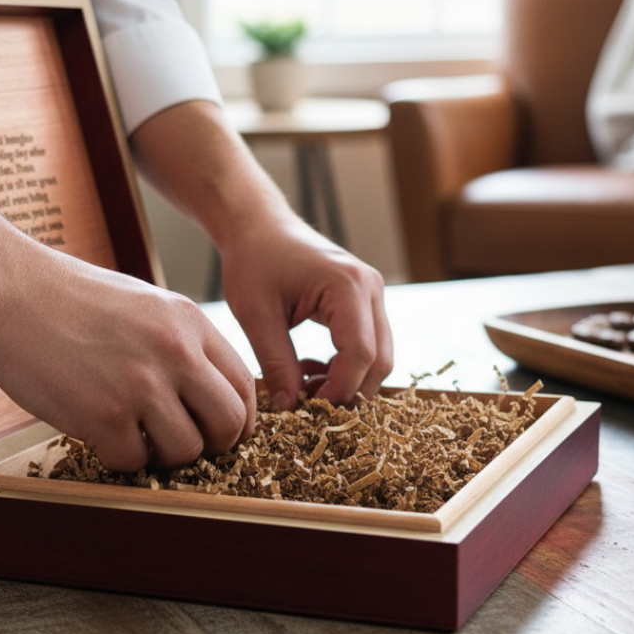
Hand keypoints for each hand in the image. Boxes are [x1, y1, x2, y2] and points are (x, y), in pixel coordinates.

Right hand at [0, 157, 255, 471]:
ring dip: (165, 456)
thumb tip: (207, 387)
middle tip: (189, 446)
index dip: (239, 418)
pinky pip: (133, 461)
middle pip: (227, 423)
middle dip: (214, 445)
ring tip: (139, 437)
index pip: (243, 384)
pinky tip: (102, 434)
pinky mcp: (102, 416)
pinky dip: (120, 456)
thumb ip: (181, 341)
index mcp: (190, 323)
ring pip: (185, 451)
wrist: (9, 291)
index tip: (225, 431)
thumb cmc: (71, 297)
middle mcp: (176, 354)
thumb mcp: (147, 303)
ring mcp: (141, 386)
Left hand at [219, 217, 392, 409]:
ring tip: (304, 383)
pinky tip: (310, 368)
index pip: (361, 353)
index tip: (309, 408)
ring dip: (347, 379)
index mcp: (347, 286)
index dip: (340, 388)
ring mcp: (372, 293)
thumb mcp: (255, 314)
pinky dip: (345, 364)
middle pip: (380, 359)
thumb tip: (290, 407)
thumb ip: (275, 362)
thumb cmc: (254, 260)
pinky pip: (368, 343)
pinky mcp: (365, 300)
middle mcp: (370, 288)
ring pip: (378, 355)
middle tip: (307, 403)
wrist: (258, 226)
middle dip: (348, 389)